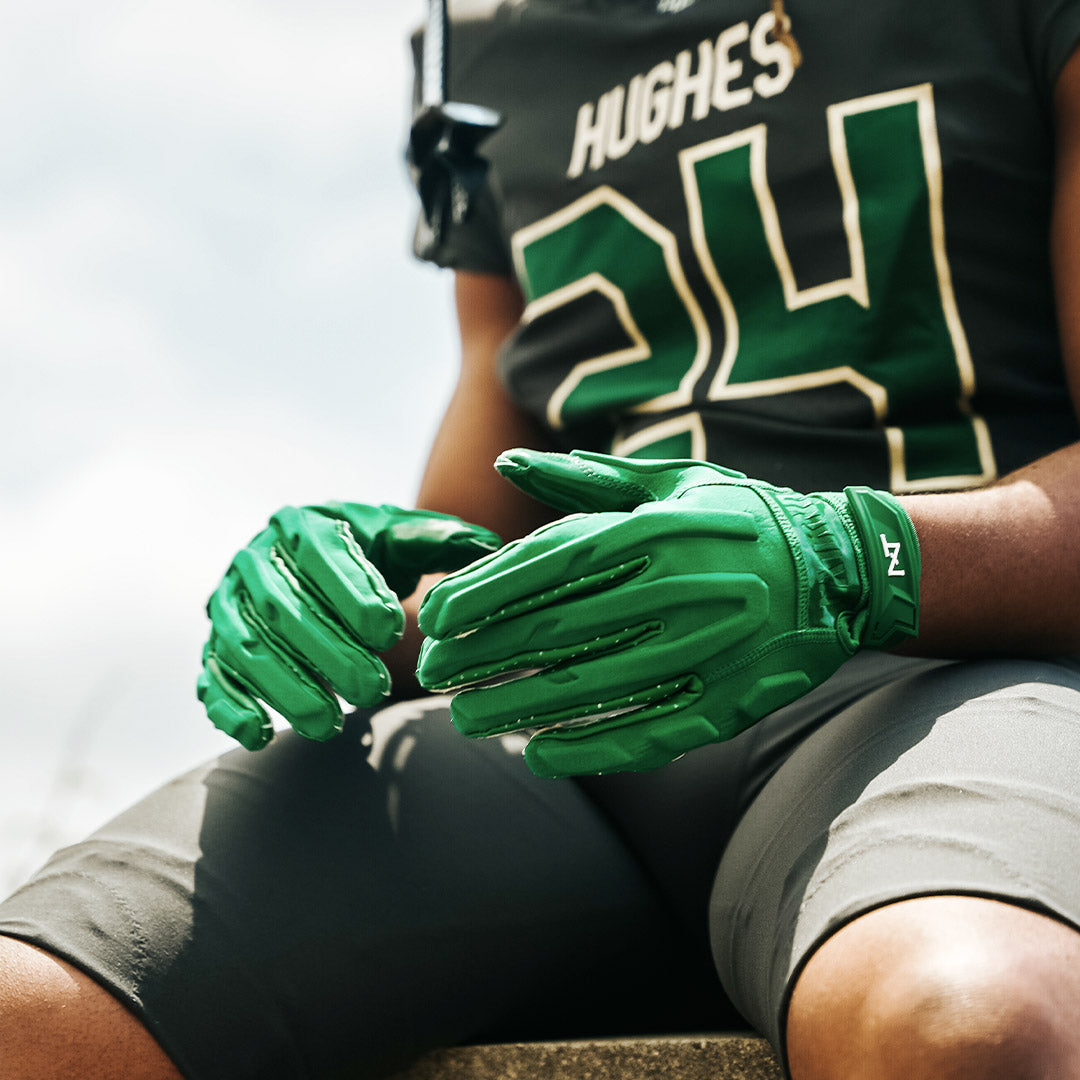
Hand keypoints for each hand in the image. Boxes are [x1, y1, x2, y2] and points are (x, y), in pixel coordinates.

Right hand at [198, 503, 499, 748]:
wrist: (314, 566)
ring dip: (284, 688)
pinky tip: (260, 734)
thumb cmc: (369, 554)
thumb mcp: (402, 538)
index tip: (392, 630)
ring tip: (329, 724)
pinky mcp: (214, 645)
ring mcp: (229, 604)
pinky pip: (212, 677)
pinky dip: (229, 707)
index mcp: (302, 525)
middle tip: (375, 689)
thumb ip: (440, 539)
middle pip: (283, 608)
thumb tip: (490, 547)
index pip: (322, 554)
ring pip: (245, 647)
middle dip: (328, 653)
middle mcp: (256, 560)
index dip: (353, 592)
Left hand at [416, 449, 918, 777]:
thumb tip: (507, 463)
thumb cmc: (740, 518)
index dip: (482, 593)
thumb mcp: (670, 481)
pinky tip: (541, 753)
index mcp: (658, 530)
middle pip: (556, 629)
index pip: (548, 564)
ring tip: (466, 717)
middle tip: (433, 672)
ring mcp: (706, 650)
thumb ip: (585, 479)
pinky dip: (591, 748)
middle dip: (482, 655)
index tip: (435, 617)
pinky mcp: (730, 701)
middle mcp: (679, 589)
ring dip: (519, 707)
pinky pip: (649, 733)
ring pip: (592, 688)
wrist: (841, 568)